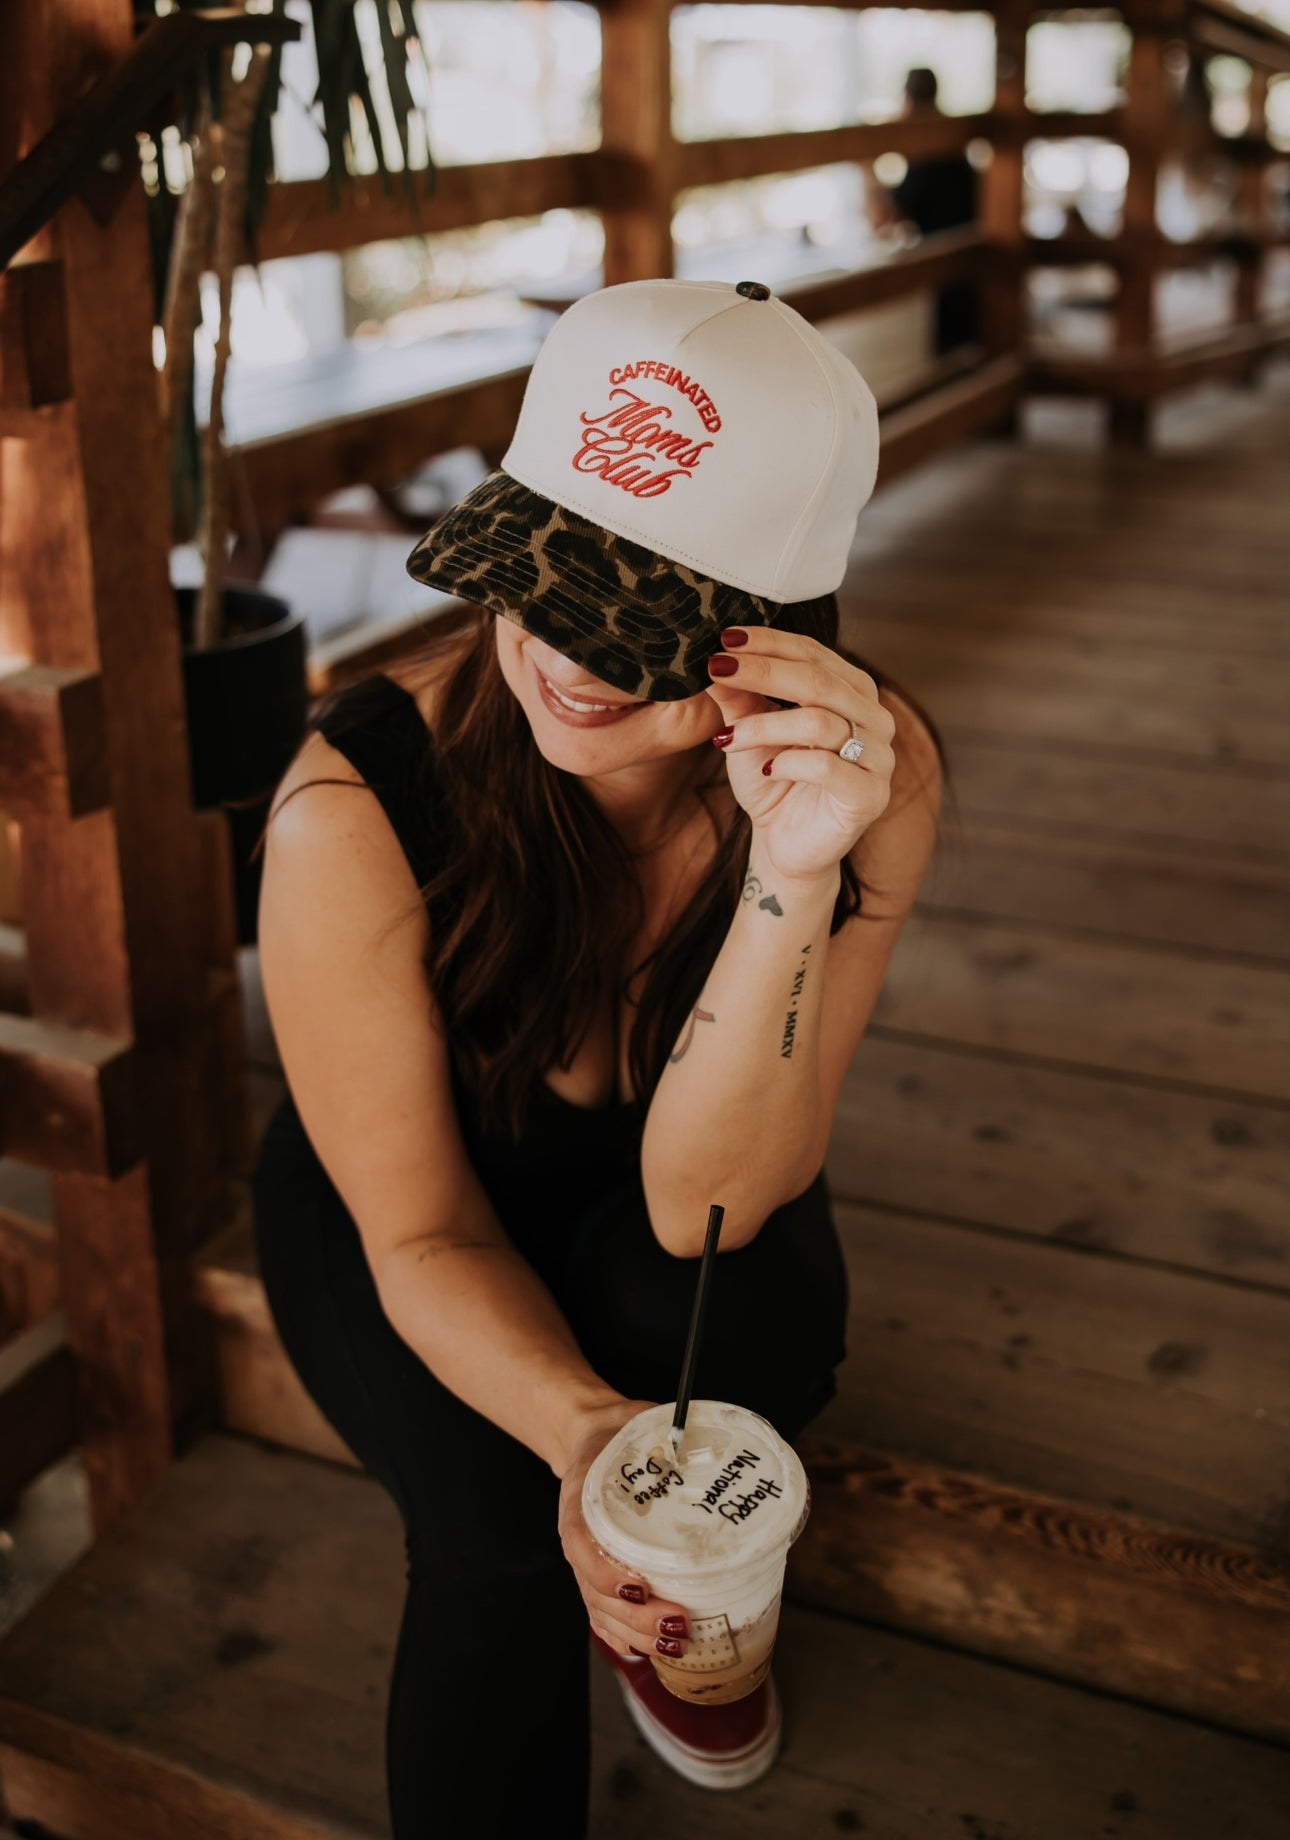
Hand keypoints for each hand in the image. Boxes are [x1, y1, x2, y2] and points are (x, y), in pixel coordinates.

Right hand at [556, 1397, 692, 1660]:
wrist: (590, 1437)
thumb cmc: (620, 1436)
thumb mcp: (639, 1423)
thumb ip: (671, 1431)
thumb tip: (717, 1439)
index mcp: (581, 1500)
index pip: (581, 1545)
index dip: (607, 1573)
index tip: (641, 1586)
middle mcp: (579, 1539)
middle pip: (596, 1593)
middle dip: (638, 1618)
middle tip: (680, 1623)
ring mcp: (585, 1562)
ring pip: (601, 1612)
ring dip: (638, 1635)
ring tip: (677, 1646)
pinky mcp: (596, 1574)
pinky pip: (602, 1617)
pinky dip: (623, 1639)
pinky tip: (649, 1652)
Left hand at [706, 627, 896, 883]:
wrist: (785, 843)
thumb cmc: (773, 780)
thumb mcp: (749, 731)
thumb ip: (739, 696)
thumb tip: (715, 658)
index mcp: (852, 691)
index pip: (814, 653)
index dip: (770, 642)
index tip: (725, 638)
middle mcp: (874, 718)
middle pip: (819, 681)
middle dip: (764, 672)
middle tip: (719, 668)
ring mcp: (879, 757)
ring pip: (820, 722)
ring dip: (765, 725)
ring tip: (728, 738)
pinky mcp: (870, 795)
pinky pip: (827, 767)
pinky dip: (789, 762)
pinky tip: (767, 768)